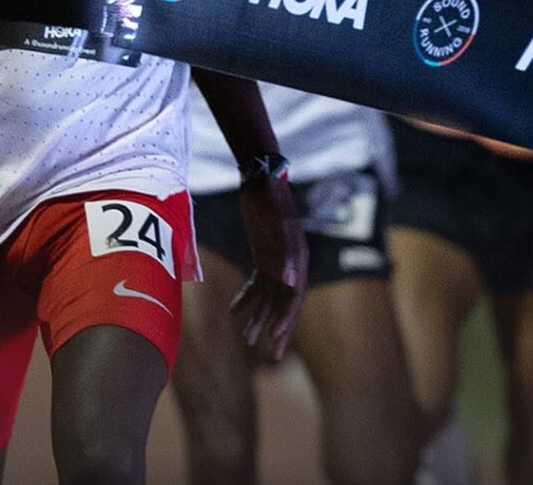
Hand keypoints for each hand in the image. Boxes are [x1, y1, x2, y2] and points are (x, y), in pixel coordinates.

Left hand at [230, 177, 307, 359]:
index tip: (274, 338)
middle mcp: (290, 264)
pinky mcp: (264, 256)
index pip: (294, 297)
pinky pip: (257, 284)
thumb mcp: (276, 218)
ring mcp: (277, 260)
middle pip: (284, 303)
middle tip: (269, 355)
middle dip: (277, 328)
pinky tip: (235, 312)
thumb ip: (285, 249)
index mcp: (297, 259)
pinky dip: (248, 298)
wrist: (261, 177)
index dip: (285, 319)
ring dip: (258, 316)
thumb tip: (290, 281)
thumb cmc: (269, 195)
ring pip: (268, 296)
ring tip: (246, 337)